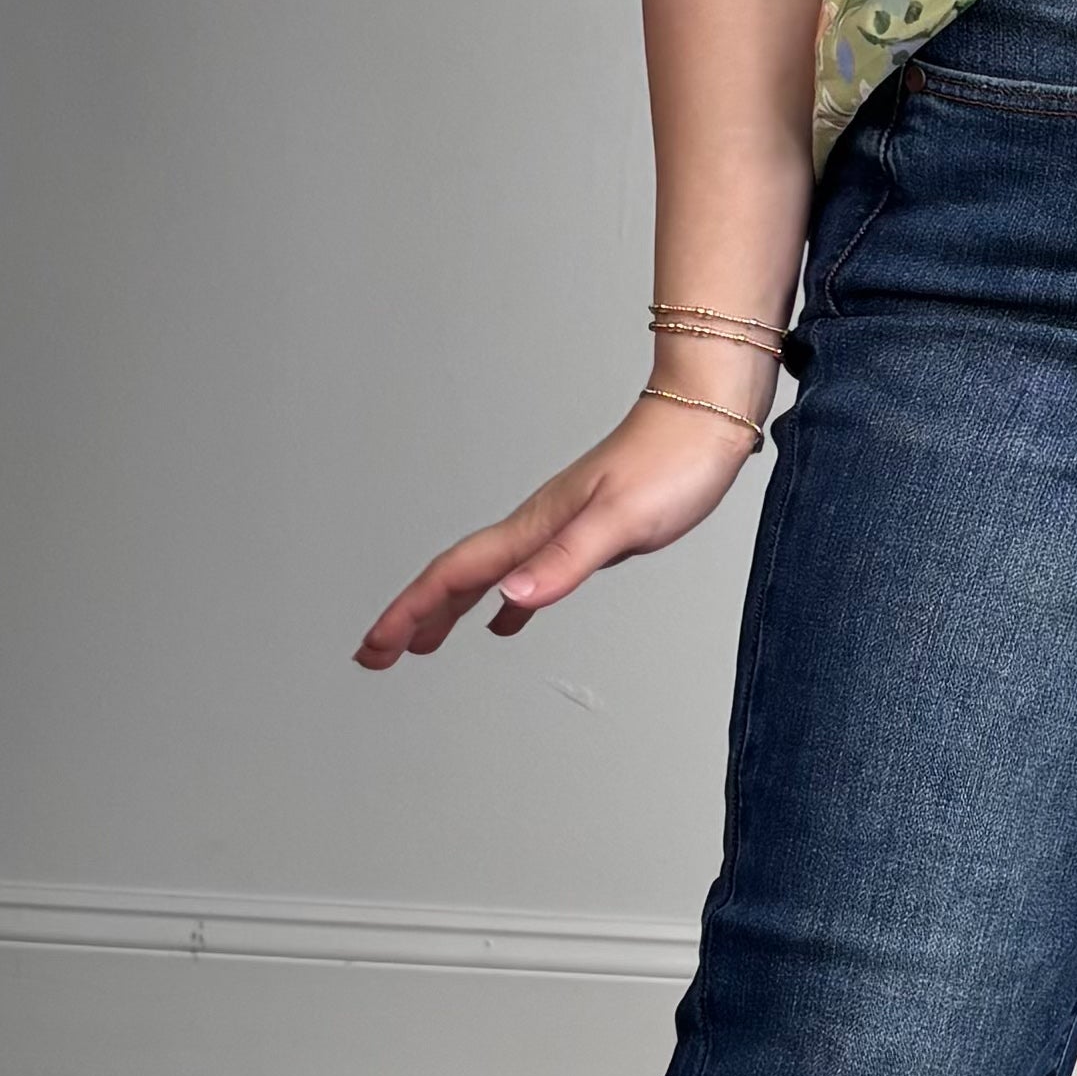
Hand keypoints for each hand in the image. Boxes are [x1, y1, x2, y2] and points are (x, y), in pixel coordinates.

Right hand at [353, 377, 766, 664]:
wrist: (703, 418)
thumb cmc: (671, 464)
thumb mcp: (619, 522)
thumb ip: (564, 561)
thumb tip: (508, 601)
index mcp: (534, 528)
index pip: (455, 576)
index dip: (410, 612)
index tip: (376, 648)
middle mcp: (534, 527)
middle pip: (455, 578)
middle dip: (411, 617)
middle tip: (374, 657)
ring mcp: (555, 527)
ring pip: (484, 576)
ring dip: (446, 610)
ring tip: (421, 645)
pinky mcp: (582, 530)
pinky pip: (525, 573)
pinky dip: (503, 601)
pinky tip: (504, 619)